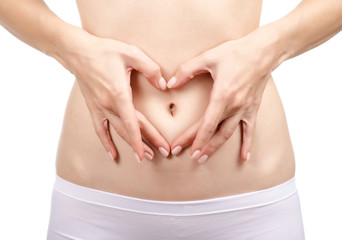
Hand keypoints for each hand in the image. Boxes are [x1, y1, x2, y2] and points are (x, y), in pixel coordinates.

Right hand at [60, 31, 169, 161]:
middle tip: (161, 153)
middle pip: (129, 129)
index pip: (133, 122)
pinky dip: (106, 142)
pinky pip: (99, 129)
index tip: (152, 152)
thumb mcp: (132, 54)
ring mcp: (99, 108)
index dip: (143, 139)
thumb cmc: (104, 50)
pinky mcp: (93, 107)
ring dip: (131, 145)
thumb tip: (163, 85)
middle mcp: (108, 105)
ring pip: (117, 132)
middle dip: (146, 143)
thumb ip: (151, 69)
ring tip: (143, 157)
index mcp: (119, 94)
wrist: (77, 51)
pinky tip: (111, 154)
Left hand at [167, 31, 276, 162]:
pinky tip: (245, 157)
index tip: (180, 147)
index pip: (205, 124)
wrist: (264, 50)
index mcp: (222, 95)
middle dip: (200, 146)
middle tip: (188, 157)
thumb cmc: (236, 52)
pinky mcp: (253, 108)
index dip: (192, 138)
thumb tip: (170, 84)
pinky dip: (248, 144)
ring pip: (228, 134)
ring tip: (203, 158)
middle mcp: (234, 106)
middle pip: (214, 132)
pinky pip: (250, 129)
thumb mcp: (208, 57)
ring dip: (215, 147)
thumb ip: (187, 70)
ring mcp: (245, 109)